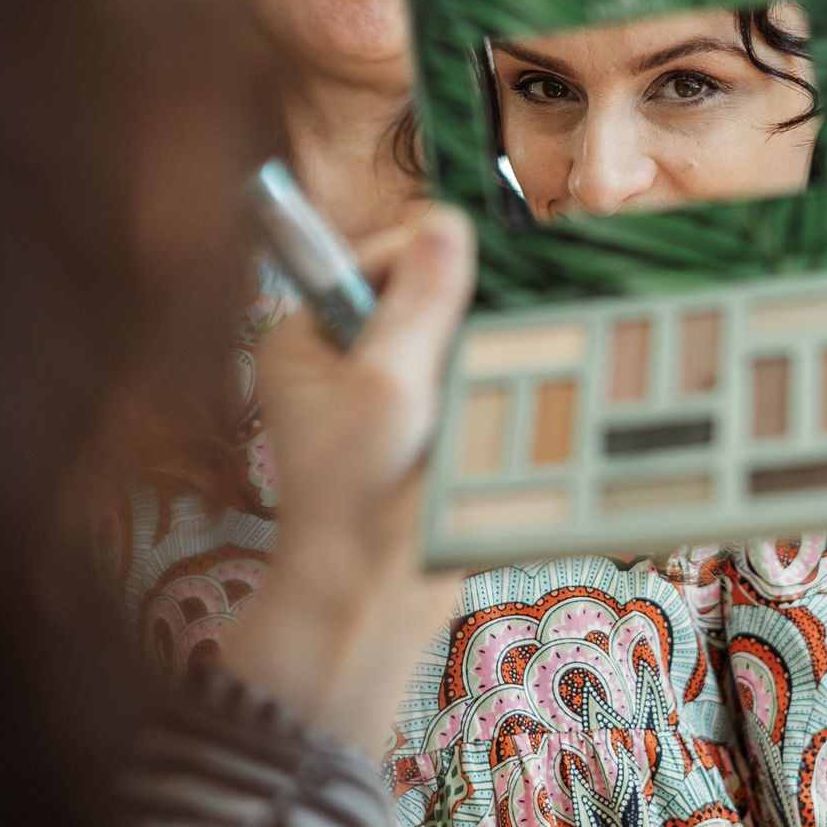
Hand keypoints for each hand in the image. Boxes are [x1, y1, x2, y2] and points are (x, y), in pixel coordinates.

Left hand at [217, 205, 473, 750]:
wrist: (372, 606)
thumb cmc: (359, 499)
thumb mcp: (387, 387)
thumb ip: (418, 306)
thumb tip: (447, 221)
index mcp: (306, 337)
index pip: (373, 258)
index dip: (428, 255)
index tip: (482, 268)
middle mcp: (343, 358)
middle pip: (419, 293)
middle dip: (464, 305)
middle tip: (500, 323)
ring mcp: (388, 395)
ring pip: (454, 336)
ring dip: (486, 345)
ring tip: (511, 360)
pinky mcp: (430, 429)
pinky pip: (472, 378)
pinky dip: (496, 381)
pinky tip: (520, 390)